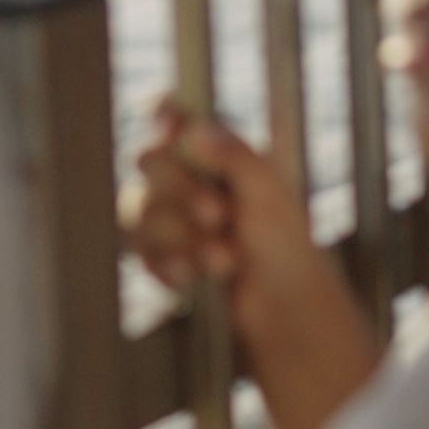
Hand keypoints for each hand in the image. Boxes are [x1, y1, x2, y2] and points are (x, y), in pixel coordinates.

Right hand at [123, 98, 380, 428]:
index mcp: (219, 151)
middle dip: (180, 190)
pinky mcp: (161, 255)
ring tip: (225, 258)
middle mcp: (190, 177)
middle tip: (219, 214)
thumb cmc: (287, 246)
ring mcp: (171, 216)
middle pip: (149, 162)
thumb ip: (235, 156)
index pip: (174, 118)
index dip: (165, 119)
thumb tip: (194, 129)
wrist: (284, 311)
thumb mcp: (272, 193)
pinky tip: (195, 277)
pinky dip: (170, 264)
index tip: (171, 129)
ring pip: (140, 209)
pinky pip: (142, 251)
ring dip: (180, 236)